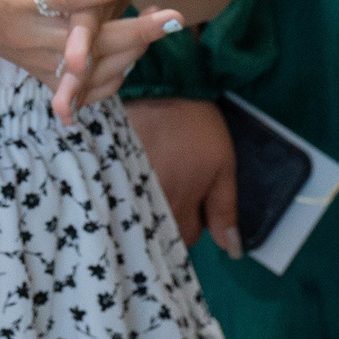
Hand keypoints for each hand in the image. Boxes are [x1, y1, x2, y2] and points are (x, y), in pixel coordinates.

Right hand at [0, 0, 183, 125]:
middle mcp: (27, 35)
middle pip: (88, 43)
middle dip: (136, 32)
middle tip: (176, 17)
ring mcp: (32, 59)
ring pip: (90, 71)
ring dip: (130, 52)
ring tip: (163, 25)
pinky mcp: (35, 72)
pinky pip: (79, 87)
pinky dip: (109, 76)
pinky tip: (133, 52)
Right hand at [126, 98, 241, 254]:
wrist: (160, 88)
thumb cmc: (197, 127)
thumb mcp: (223, 165)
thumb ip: (225, 209)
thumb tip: (232, 250)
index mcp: (179, 208)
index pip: (187, 239)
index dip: (195, 222)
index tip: (195, 201)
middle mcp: (148, 209)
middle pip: (159, 234)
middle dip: (170, 222)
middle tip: (175, 192)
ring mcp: (124, 193)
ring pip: (138, 220)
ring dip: (147, 211)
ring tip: (154, 186)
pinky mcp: (107, 176)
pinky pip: (115, 201)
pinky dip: (125, 196)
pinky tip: (131, 182)